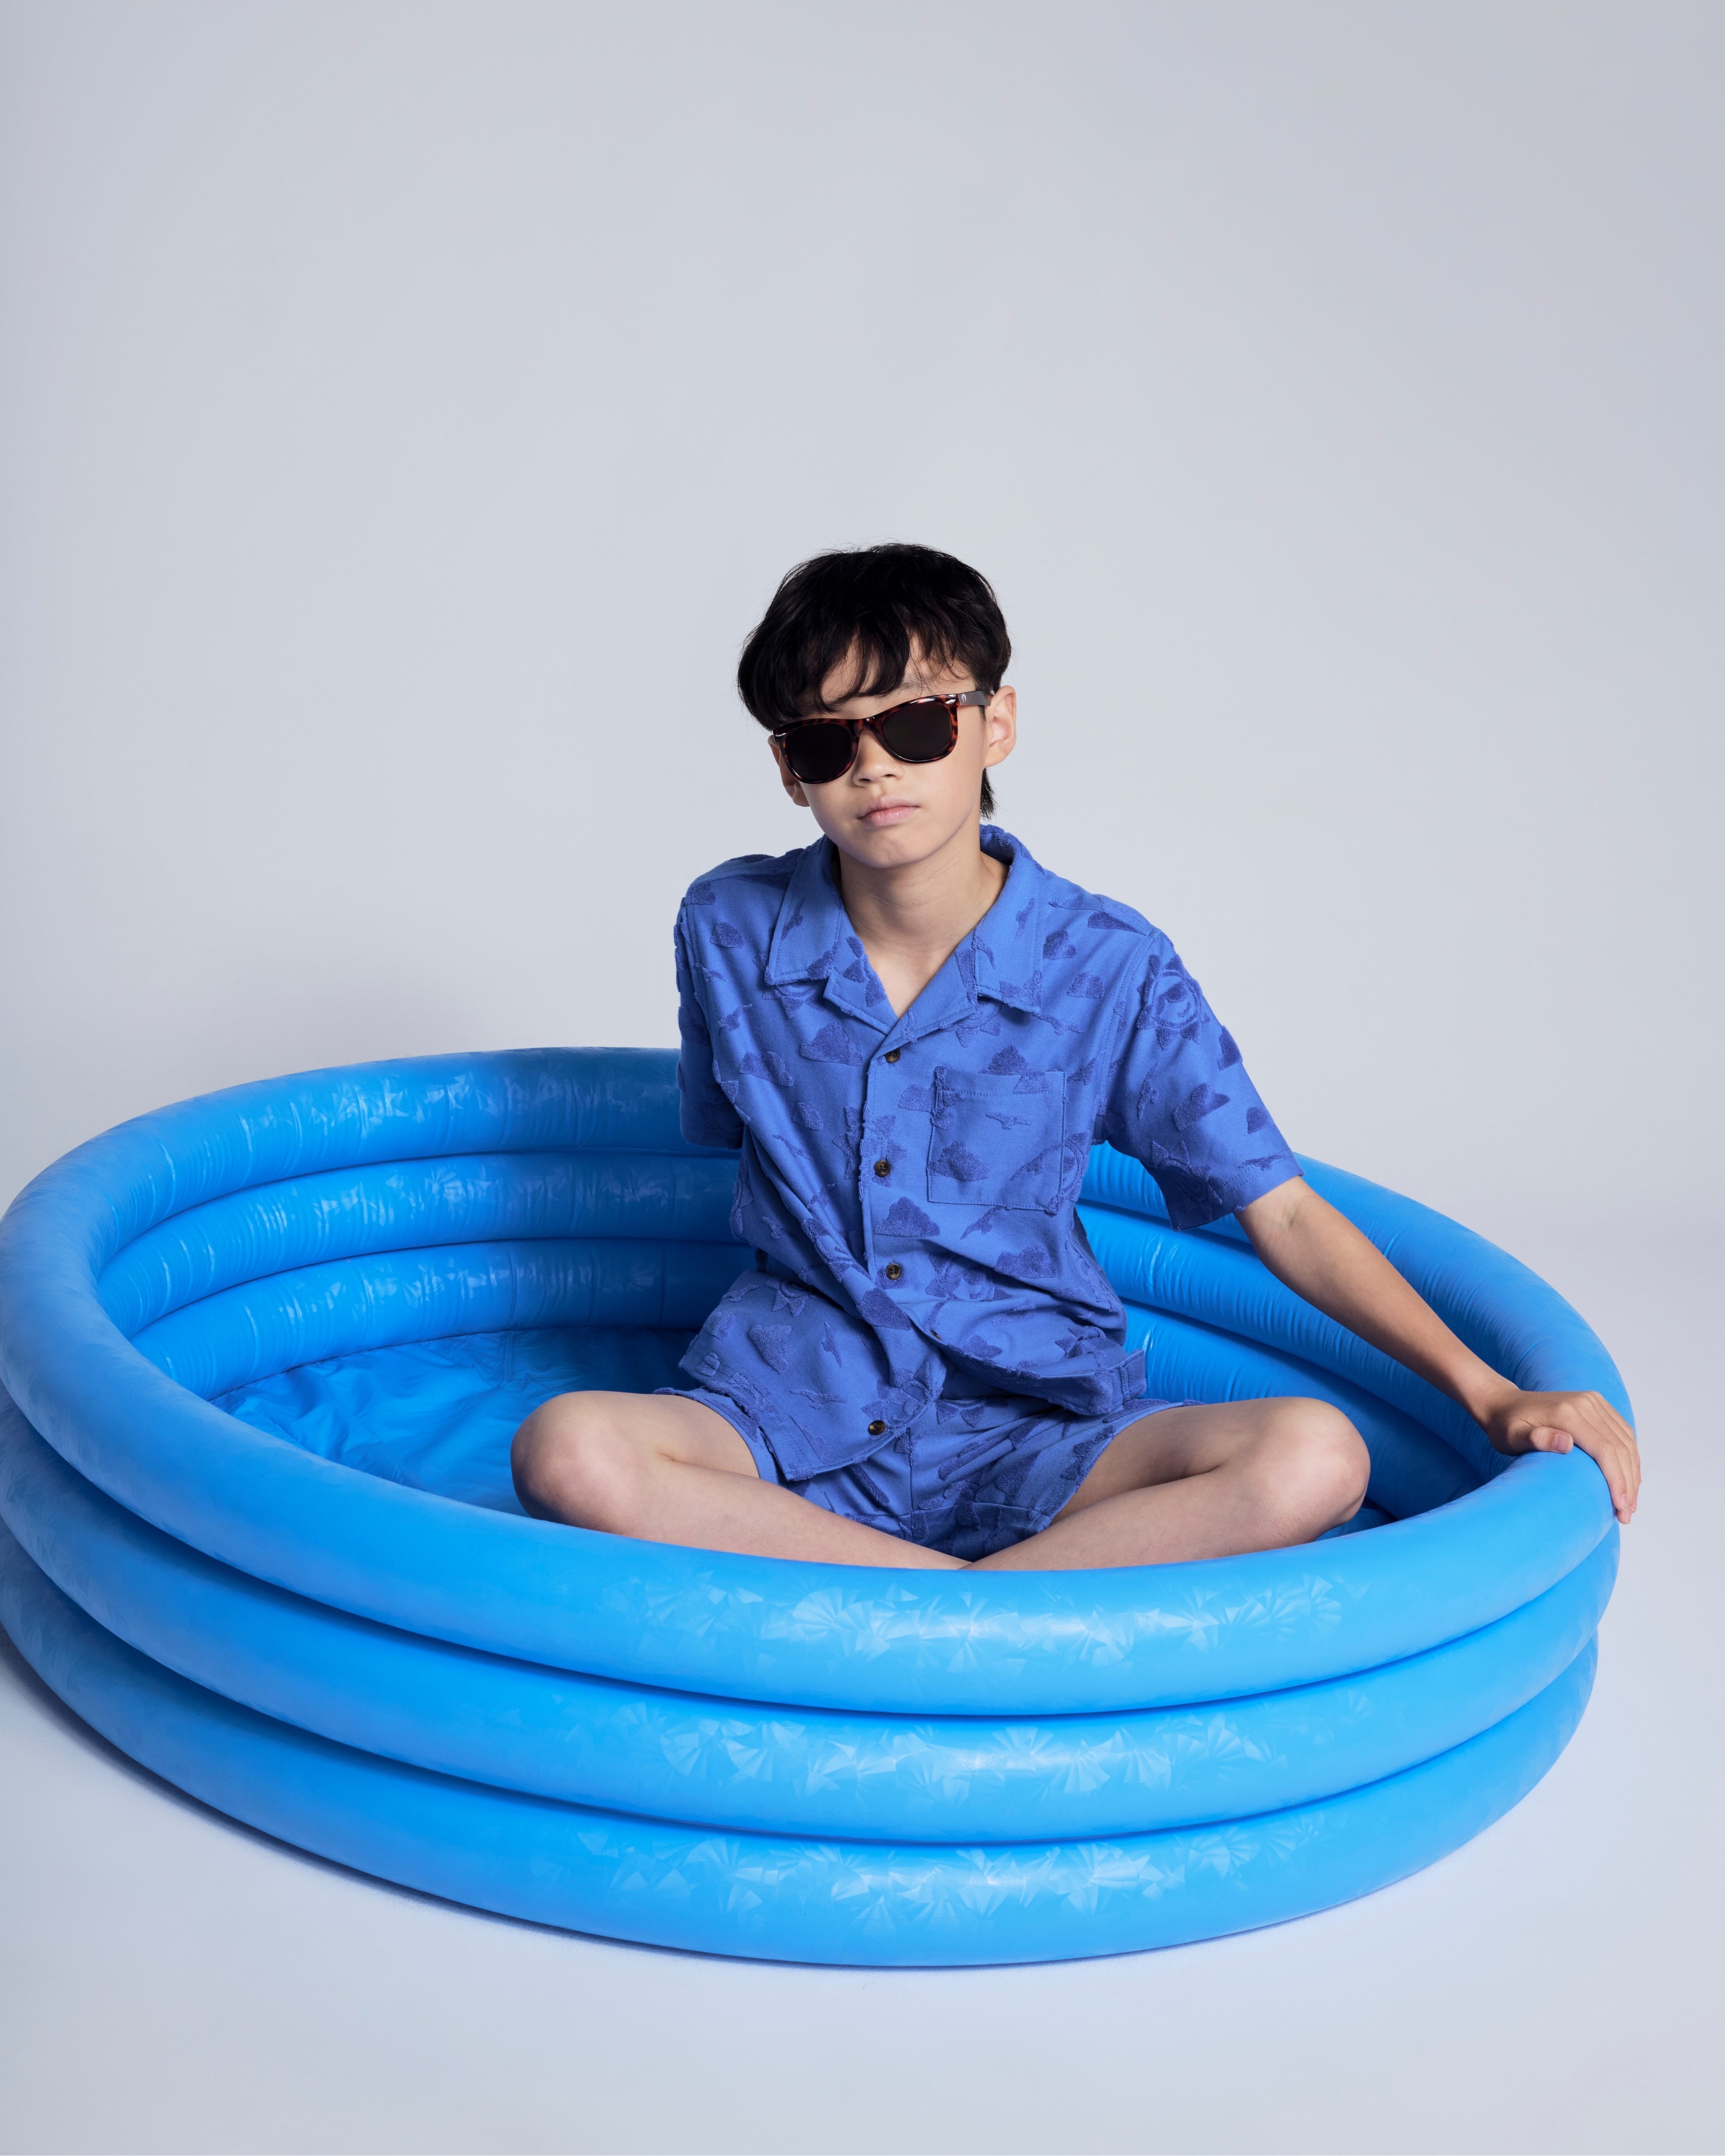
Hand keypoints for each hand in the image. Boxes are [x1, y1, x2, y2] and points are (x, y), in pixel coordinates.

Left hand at [1481, 1388, 1639, 1523]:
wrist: (1505, 1404)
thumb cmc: (1506, 1426)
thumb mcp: (1512, 1436)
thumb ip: (1536, 1439)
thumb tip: (1567, 1443)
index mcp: (1567, 1412)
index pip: (1605, 1449)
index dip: (1617, 1480)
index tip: (1620, 1508)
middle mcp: (1586, 1403)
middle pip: (1620, 1447)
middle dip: (1627, 1484)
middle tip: (1626, 1515)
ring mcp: (1593, 1401)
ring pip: (1626, 1441)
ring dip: (1633, 1473)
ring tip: (1630, 1504)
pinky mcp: (1597, 1404)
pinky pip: (1623, 1432)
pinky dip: (1630, 1457)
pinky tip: (1630, 1479)